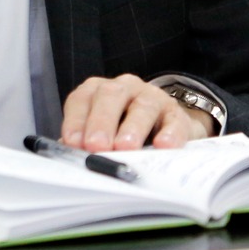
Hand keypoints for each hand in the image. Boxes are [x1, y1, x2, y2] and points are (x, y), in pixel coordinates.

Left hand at [61, 74, 212, 151]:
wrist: (165, 129)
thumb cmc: (123, 132)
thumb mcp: (102, 135)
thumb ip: (86, 144)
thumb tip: (74, 161)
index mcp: (100, 92)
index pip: (82, 99)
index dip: (76, 120)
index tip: (73, 142)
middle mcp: (125, 88)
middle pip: (111, 96)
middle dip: (101, 122)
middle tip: (97, 145)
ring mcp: (152, 97)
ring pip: (143, 106)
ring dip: (132, 127)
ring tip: (125, 147)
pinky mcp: (175, 113)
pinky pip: (173, 120)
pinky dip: (169, 133)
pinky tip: (162, 145)